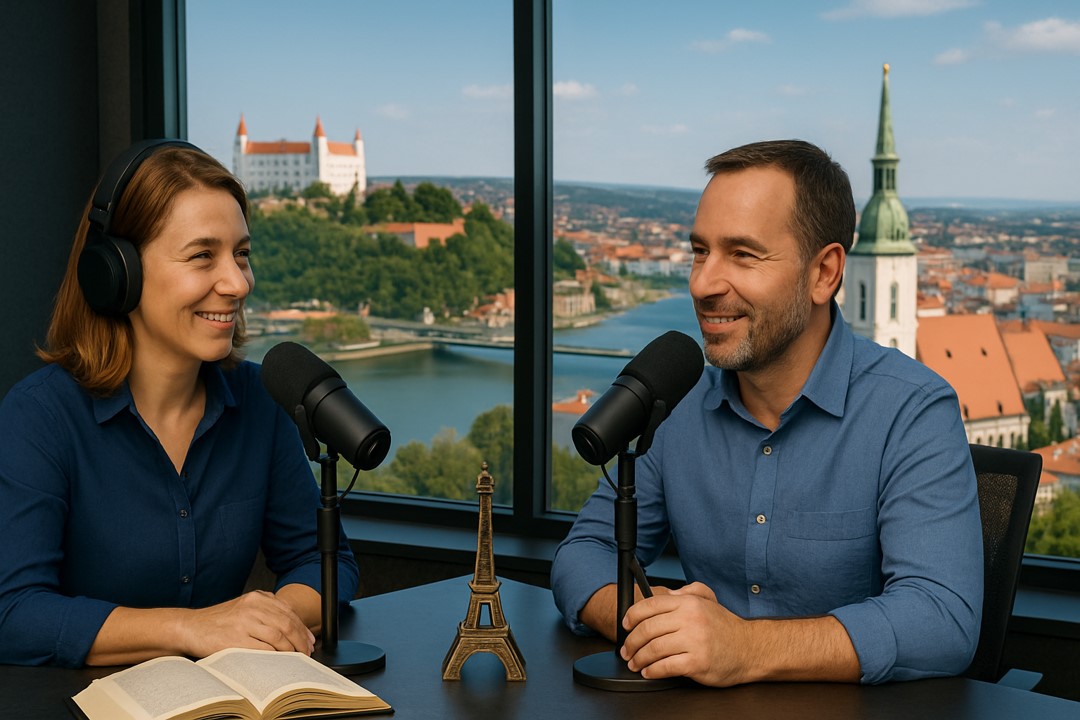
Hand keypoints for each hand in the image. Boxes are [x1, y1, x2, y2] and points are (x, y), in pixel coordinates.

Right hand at [178, 590, 315, 657]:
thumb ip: (266, 611)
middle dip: (301, 640)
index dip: (303, 628)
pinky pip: (264, 648)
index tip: (310, 640)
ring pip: (279, 636)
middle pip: (288, 624)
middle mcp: (252, 607)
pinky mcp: (236, 639)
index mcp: (257, 598)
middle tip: (307, 651)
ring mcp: (244, 622)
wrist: (191, 627)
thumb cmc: (218, 621)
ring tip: (296, 657)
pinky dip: (276, 655)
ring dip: (292, 649)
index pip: (289, 612)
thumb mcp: (245, 607)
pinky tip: (280, 660)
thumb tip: (292, 626)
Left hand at [620, 582, 751, 686]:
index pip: (650, 605)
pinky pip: (666, 666)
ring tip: (635, 663)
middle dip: (631, 642)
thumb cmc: (726, 627)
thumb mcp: (709, 600)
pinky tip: (649, 672)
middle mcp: (690, 619)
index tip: (625, 625)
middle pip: (647, 629)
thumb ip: (688, 591)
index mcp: (689, 603)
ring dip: (639, 658)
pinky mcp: (697, 662)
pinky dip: (653, 671)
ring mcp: (694, 641)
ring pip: (653, 649)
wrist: (750, 649)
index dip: (632, 615)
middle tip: (627, 649)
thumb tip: (667, 592)